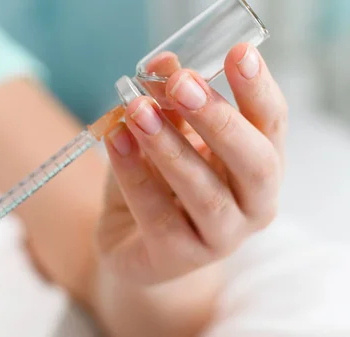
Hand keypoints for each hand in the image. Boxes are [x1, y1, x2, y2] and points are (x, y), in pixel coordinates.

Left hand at [97, 44, 287, 283]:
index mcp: (259, 165)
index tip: (239, 53)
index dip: (258, 90)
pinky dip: (134, 174)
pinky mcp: (180, 257)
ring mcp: (222, 237)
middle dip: (218, 119)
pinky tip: (116, 140)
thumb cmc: (160, 184)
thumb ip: (169, 104)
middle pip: (254, 162)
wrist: (133, 243)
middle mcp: (254, 204)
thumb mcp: (165, 136)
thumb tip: (163, 62)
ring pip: (205, 193)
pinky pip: (157, 214)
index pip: (271, 125)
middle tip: (181, 84)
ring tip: (138, 110)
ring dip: (170, 147)